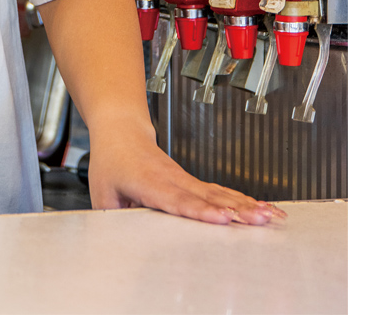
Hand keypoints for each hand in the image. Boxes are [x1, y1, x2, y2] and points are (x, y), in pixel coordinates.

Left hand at [87, 121, 285, 225]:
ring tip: (271, 216)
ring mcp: (185, 179)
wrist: (121, 130)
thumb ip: (113, 219)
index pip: (178, 200)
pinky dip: (245, 201)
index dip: (201, 211)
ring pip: (220, 194)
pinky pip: (222, 192)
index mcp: (148, 184)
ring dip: (247, 206)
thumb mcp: (102, 193)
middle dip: (237, 210)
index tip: (223, 218)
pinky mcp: (193, 182)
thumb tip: (120, 243)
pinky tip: (264, 208)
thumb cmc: (111, 162)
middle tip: (260, 220)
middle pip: (208, 197)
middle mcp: (172, 180)